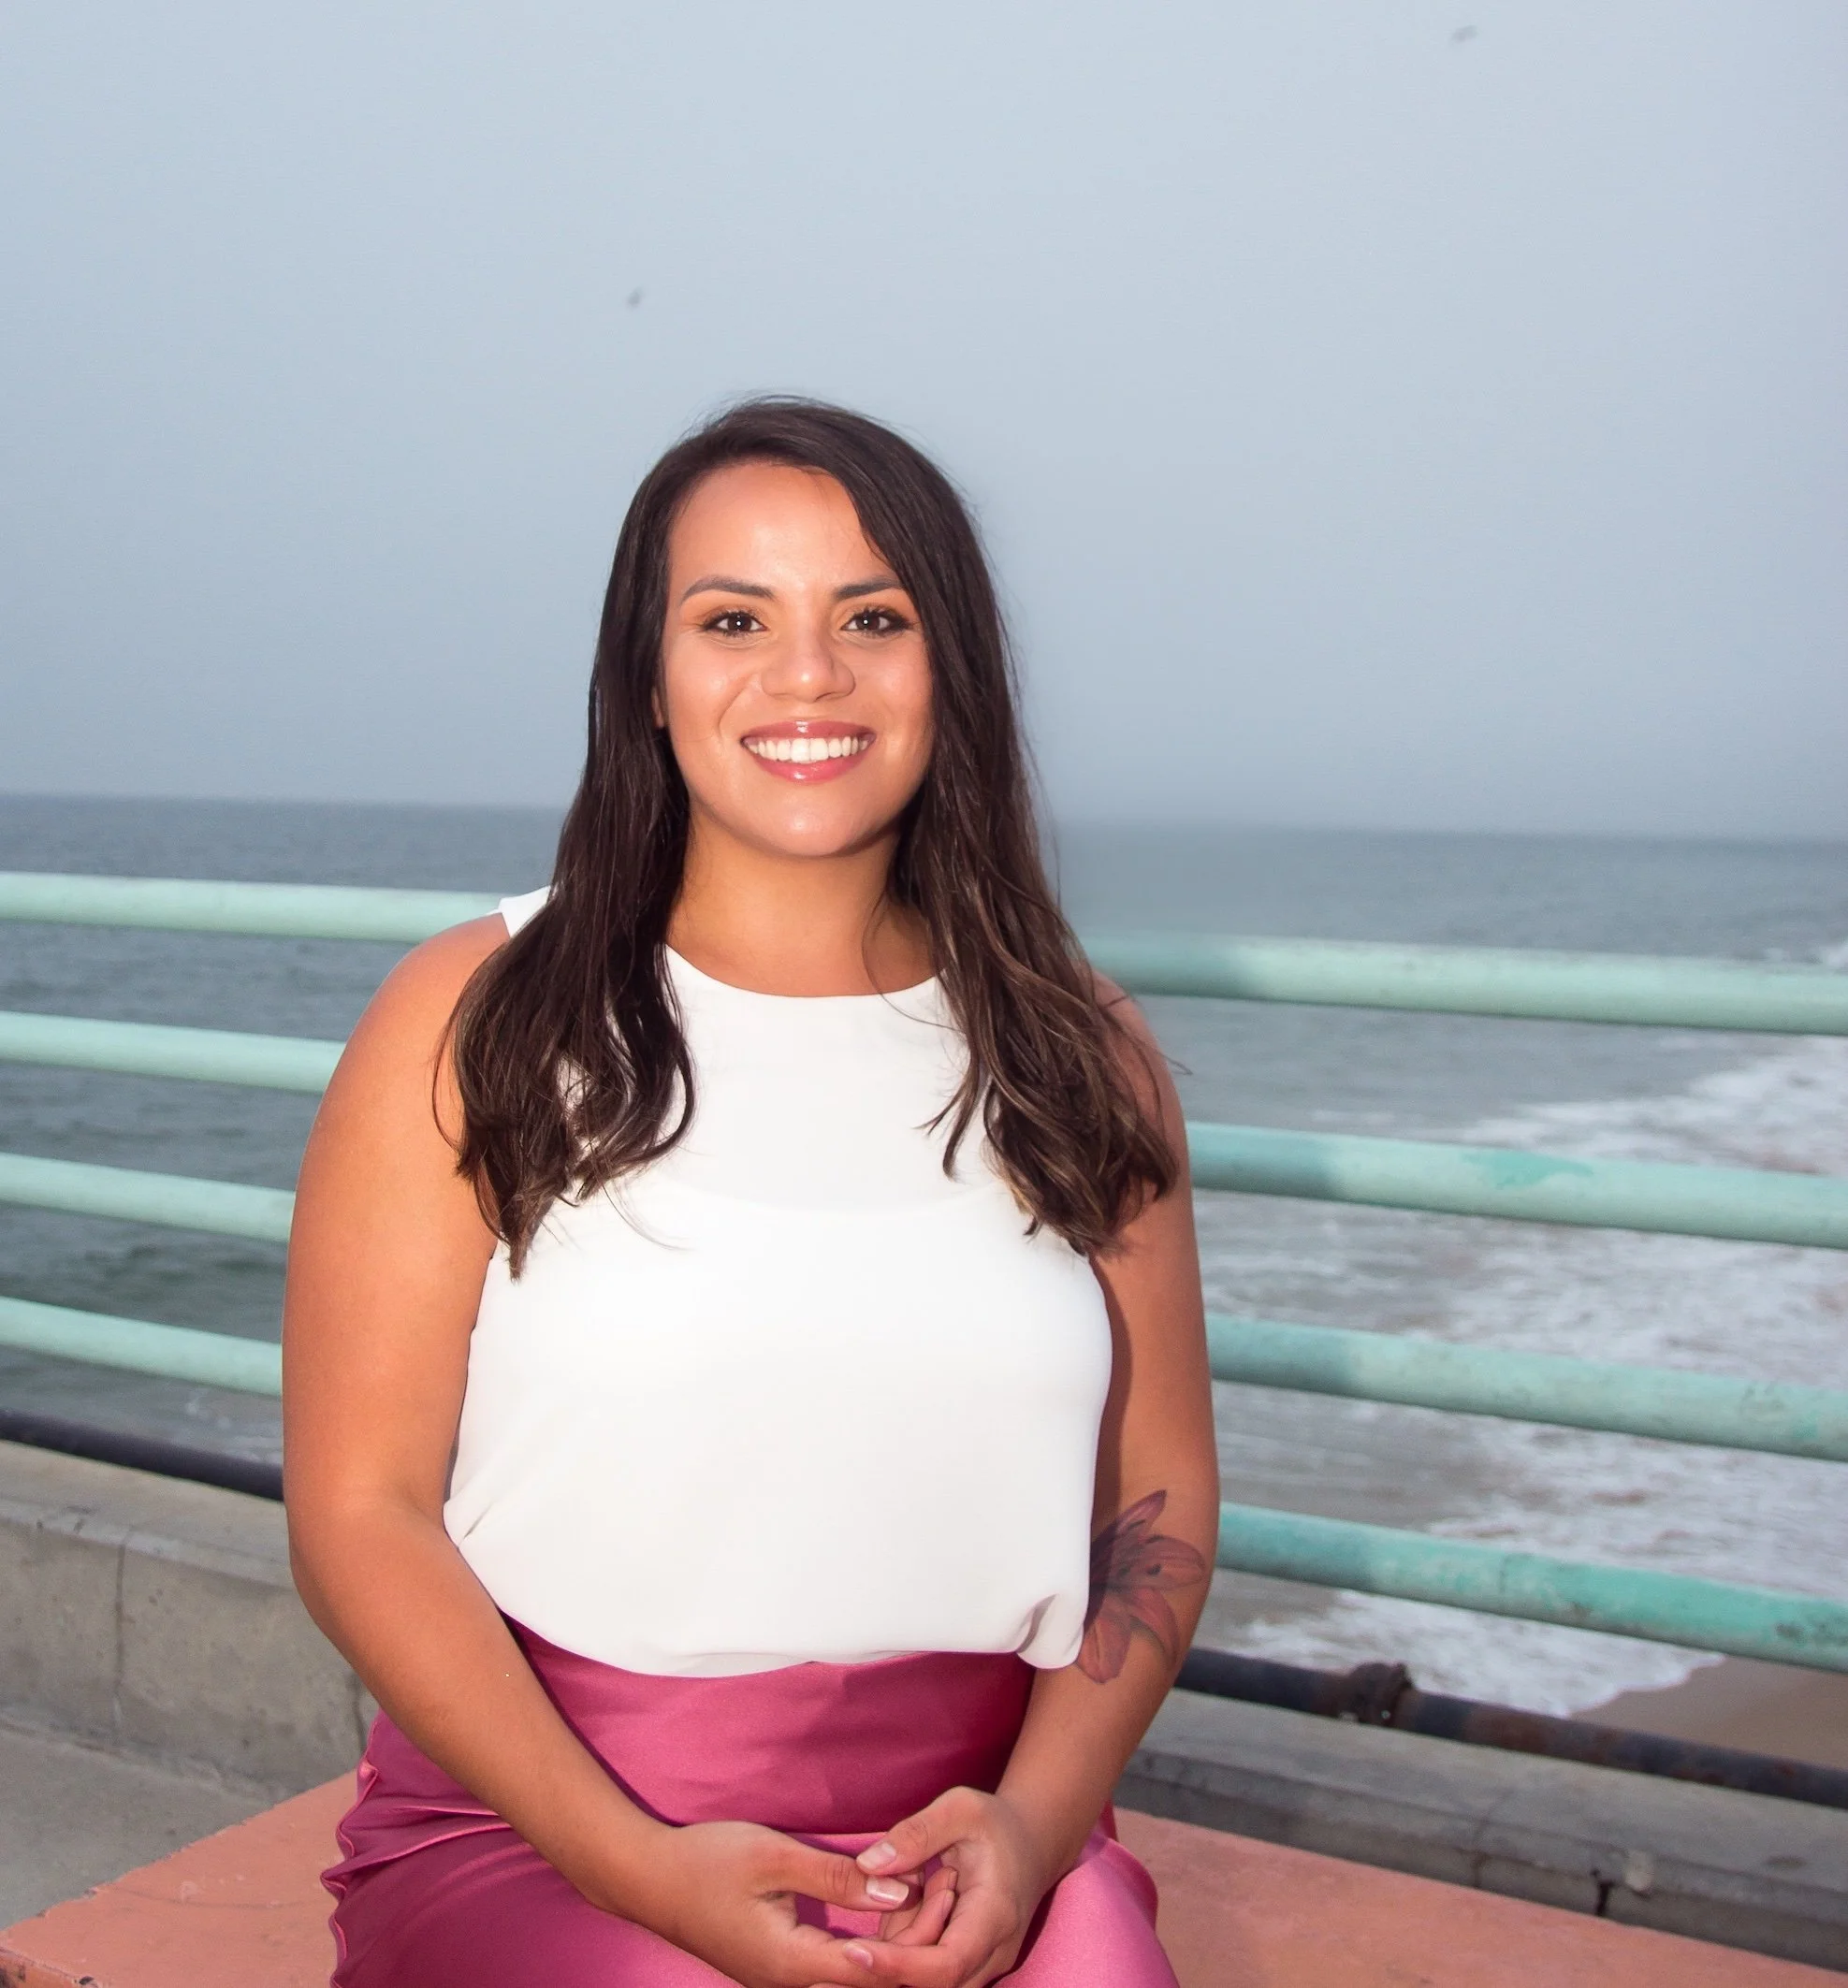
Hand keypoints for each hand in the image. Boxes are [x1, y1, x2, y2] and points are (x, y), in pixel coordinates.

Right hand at [622, 1818, 920, 1987]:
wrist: (648, 1879)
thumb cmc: (707, 1862)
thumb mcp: (775, 1857)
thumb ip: (838, 1877)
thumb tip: (900, 1892)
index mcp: (792, 1964)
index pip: (875, 1973)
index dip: (918, 1939)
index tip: (947, 1895)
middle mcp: (789, 1984)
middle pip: (870, 1981)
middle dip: (914, 1943)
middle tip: (946, 1890)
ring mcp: (781, 1979)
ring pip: (853, 1978)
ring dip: (893, 1944)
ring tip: (928, 1894)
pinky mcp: (776, 1965)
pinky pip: (834, 1968)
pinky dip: (867, 1945)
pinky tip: (886, 1911)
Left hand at [840, 1787, 1058, 1985]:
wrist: (1033, 1843)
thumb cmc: (996, 1823)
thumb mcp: (961, 1808)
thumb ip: (916, 1833)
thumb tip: (868, 1864)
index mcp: (995, 1916)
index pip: (946, 1964)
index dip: (898, 1965)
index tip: (854, 1951)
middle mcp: (993, 1954)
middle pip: (932, 1984)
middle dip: (887, 1963)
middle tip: (860, 1930)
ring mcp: (984, 1966)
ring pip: (928, 1983)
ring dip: (898, 1951)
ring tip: (909, 1892)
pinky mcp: (970, 1968)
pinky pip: (929, 1974)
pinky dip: (906, 1948)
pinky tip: (909, 1906)